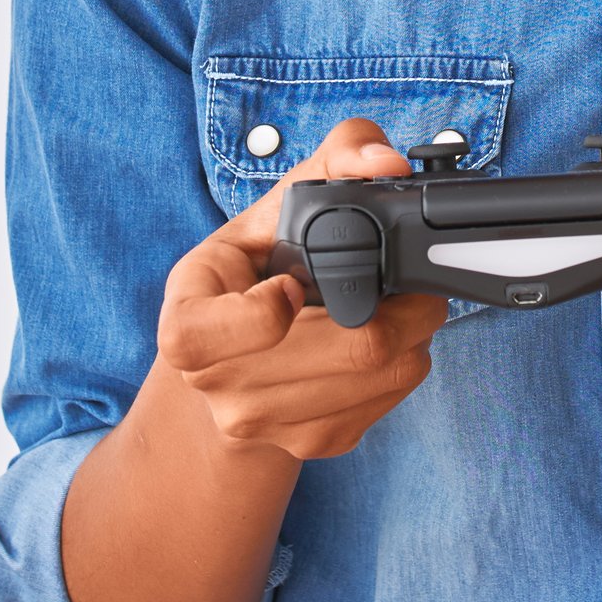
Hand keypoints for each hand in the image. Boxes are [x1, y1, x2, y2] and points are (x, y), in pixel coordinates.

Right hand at [149, 117, 447, 461]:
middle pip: (349, 348)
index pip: (211, 336)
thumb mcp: (269, 208)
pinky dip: (407, 361)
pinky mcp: (315, 443)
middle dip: (400, 303)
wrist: (237, 359)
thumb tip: (386, 163)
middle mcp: (218, 386)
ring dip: (414, 330)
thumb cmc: (254, 270)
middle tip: (406, 277)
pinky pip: (391, 398)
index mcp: (187, 327)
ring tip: (397, 302)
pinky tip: (385, 339)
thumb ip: (333, 159)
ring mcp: (268, 422)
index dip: (265, 312)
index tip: (292, 284)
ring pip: (384, 371)